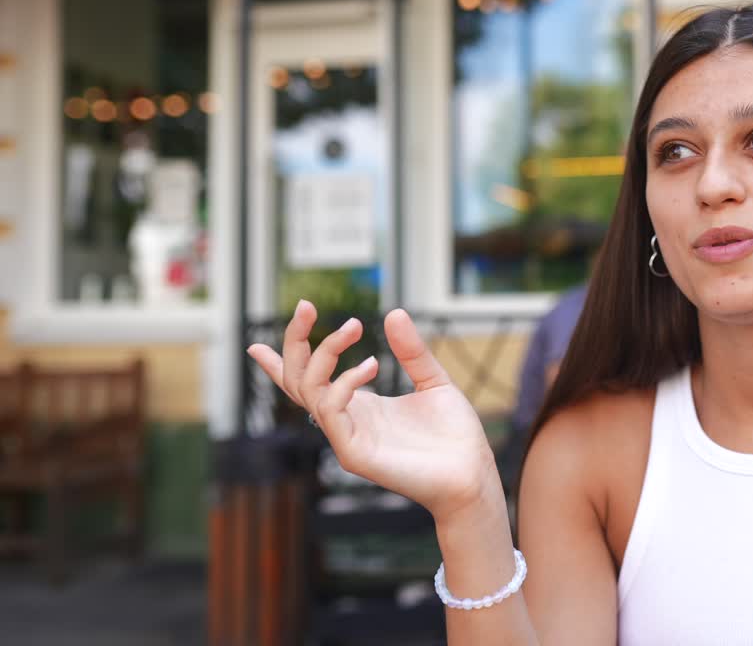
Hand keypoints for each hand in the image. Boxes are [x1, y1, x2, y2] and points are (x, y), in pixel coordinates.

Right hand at [247, 301, 497, 519]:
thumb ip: (411, 351)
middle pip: (299, 380)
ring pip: (309, 390)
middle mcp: (347, 420)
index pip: (309, 383)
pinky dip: (344, 383)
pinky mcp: (353, 454)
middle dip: (295, 342)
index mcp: (359, 405)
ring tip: (355, 324)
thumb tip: (394, 312)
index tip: (255, 345)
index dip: (280, 364)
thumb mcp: (433, 381)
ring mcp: (346, 438)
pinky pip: (330, 412)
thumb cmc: (454, 434)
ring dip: (325, 352)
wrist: (472, 472)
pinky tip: (370, 364)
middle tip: (308, 306)